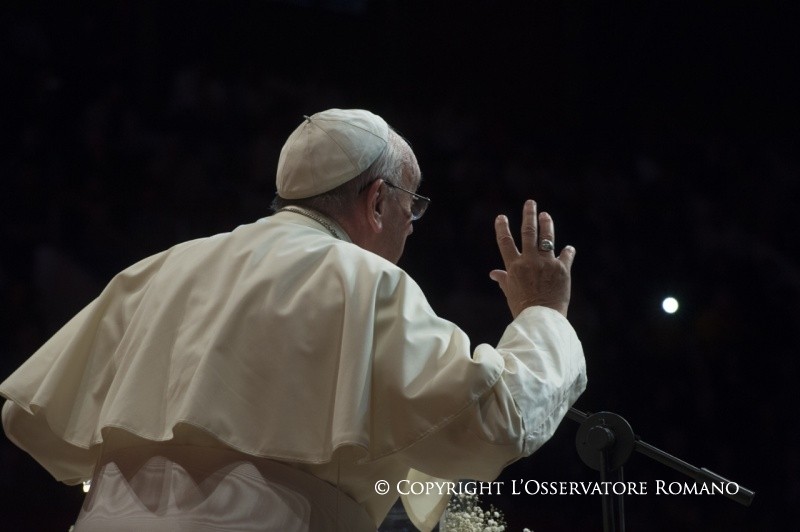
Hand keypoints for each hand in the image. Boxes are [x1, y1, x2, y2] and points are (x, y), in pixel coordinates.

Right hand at [489, 200, 575, 317]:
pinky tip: (569, 249)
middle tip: (530, 203)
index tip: (501, 217)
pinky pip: (566, 255)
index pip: (506, 242)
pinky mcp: (562, 269)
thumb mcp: (510, 293)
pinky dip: (567, 252)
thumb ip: (504, 279)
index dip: (503, 228)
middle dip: (529, 215)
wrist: (542, 318)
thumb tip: (494, 273)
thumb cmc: (523, 307)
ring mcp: (547, 263)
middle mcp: (530, 261)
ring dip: (547, 224)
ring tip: (546, 215)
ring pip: (547, 237)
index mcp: (514, 266)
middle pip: (528, 232)